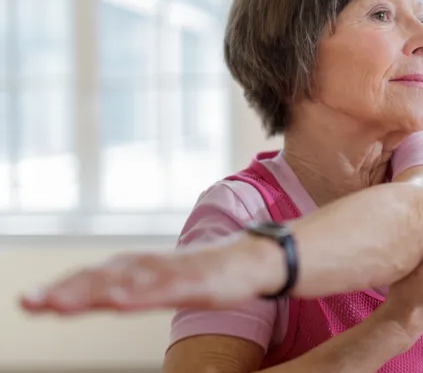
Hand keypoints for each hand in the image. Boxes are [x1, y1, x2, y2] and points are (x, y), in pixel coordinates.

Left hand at [19, 234, 270, 313]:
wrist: (251, 260)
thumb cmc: (207, 274)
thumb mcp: (163, 284)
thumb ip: (133, 289)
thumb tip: (102, 296)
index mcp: (139, 267)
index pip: (93, 278)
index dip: (61, 290)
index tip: (29, 302)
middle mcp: (148, 266)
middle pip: (100, 279)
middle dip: (64, 291)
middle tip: (30, 302)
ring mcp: (170, 272)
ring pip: (124, 283)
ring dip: (90, 292)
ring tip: (59, 304)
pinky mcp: (192, 281)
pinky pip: (160, 290)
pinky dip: (136, 295)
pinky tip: (116, 302)